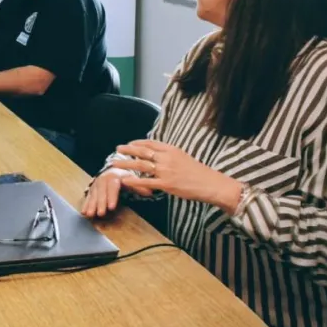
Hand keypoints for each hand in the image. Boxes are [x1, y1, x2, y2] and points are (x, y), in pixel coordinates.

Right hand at [81, 168, 154, 218]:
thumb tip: (149, 191)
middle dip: (100, 203)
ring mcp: (96, 184)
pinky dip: (86, 204)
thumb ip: (140, 186)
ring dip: (91, 205)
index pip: (113, 186)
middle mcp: (103, 179)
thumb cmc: (124, 177)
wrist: (113, 169)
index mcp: (115, 176)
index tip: (111, 207)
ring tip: (89, 214)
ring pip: (93, 194)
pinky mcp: (92, 189)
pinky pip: (88, 196)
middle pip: (101, 191)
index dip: (112, 196)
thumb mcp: (133, 179)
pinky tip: (84, 212)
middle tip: (100, 213)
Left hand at [111, 140, 242, 213]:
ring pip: (141, 165)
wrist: (211, 184)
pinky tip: (125, 179)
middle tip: (117, 149)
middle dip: (128, 150)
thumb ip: (169, 155)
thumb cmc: (199, 172)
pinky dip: (134, 181)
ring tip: (114, 163)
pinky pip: (146, 182)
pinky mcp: (166, 184)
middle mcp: (167, 158)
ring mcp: (166, 171)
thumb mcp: (184, 157)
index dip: (137, 142)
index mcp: (171, 150)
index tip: (129, 143)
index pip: (150, 143)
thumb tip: (157, 154)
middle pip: (142, 152)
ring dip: (126, 163)